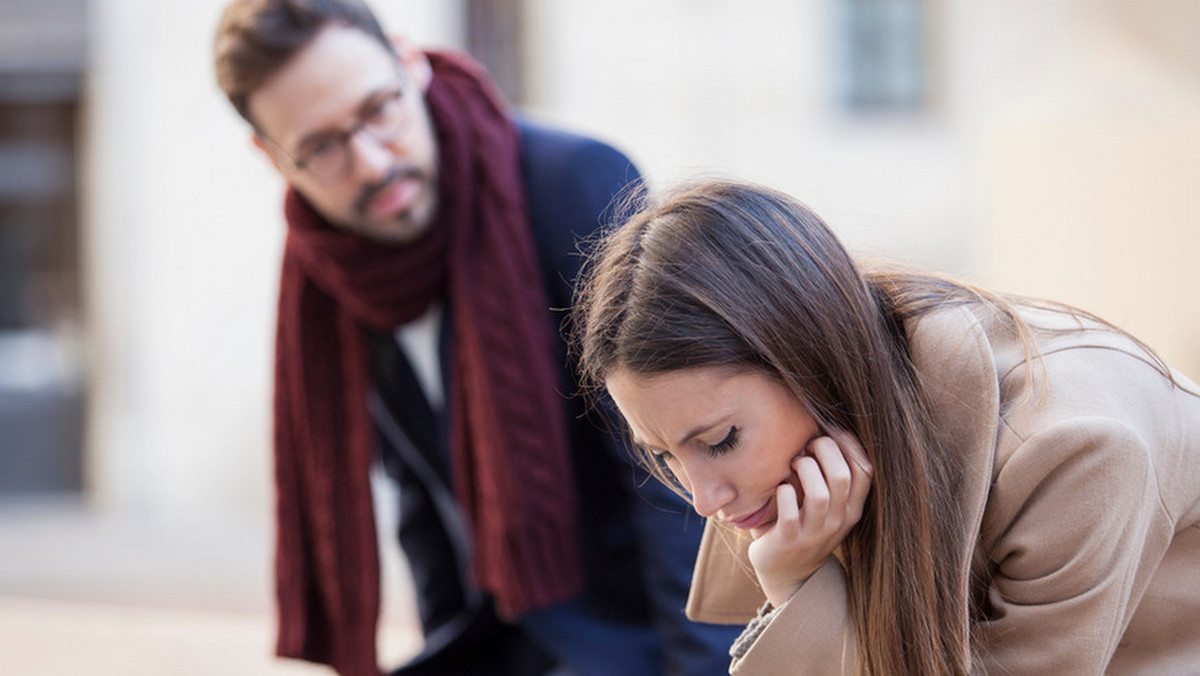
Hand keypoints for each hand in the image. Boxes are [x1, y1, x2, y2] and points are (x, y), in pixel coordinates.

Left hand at [747, 428, 872, 606]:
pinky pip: (789, 514)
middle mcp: (839, 521)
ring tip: (794, 463)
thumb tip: (825, 426)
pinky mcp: (789, 542)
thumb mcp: (828, 504)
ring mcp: (815, 533)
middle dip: (825, 451)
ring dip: (805, 470)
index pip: (866, 471)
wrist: (788, 572)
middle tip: (808, 445)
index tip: (831, 428)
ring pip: (820, 495)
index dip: (851, 444)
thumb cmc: (805, 524)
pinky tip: (781, 488)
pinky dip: (784, 494)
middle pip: (843, 476)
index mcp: (852, 508)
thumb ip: (831, 475)